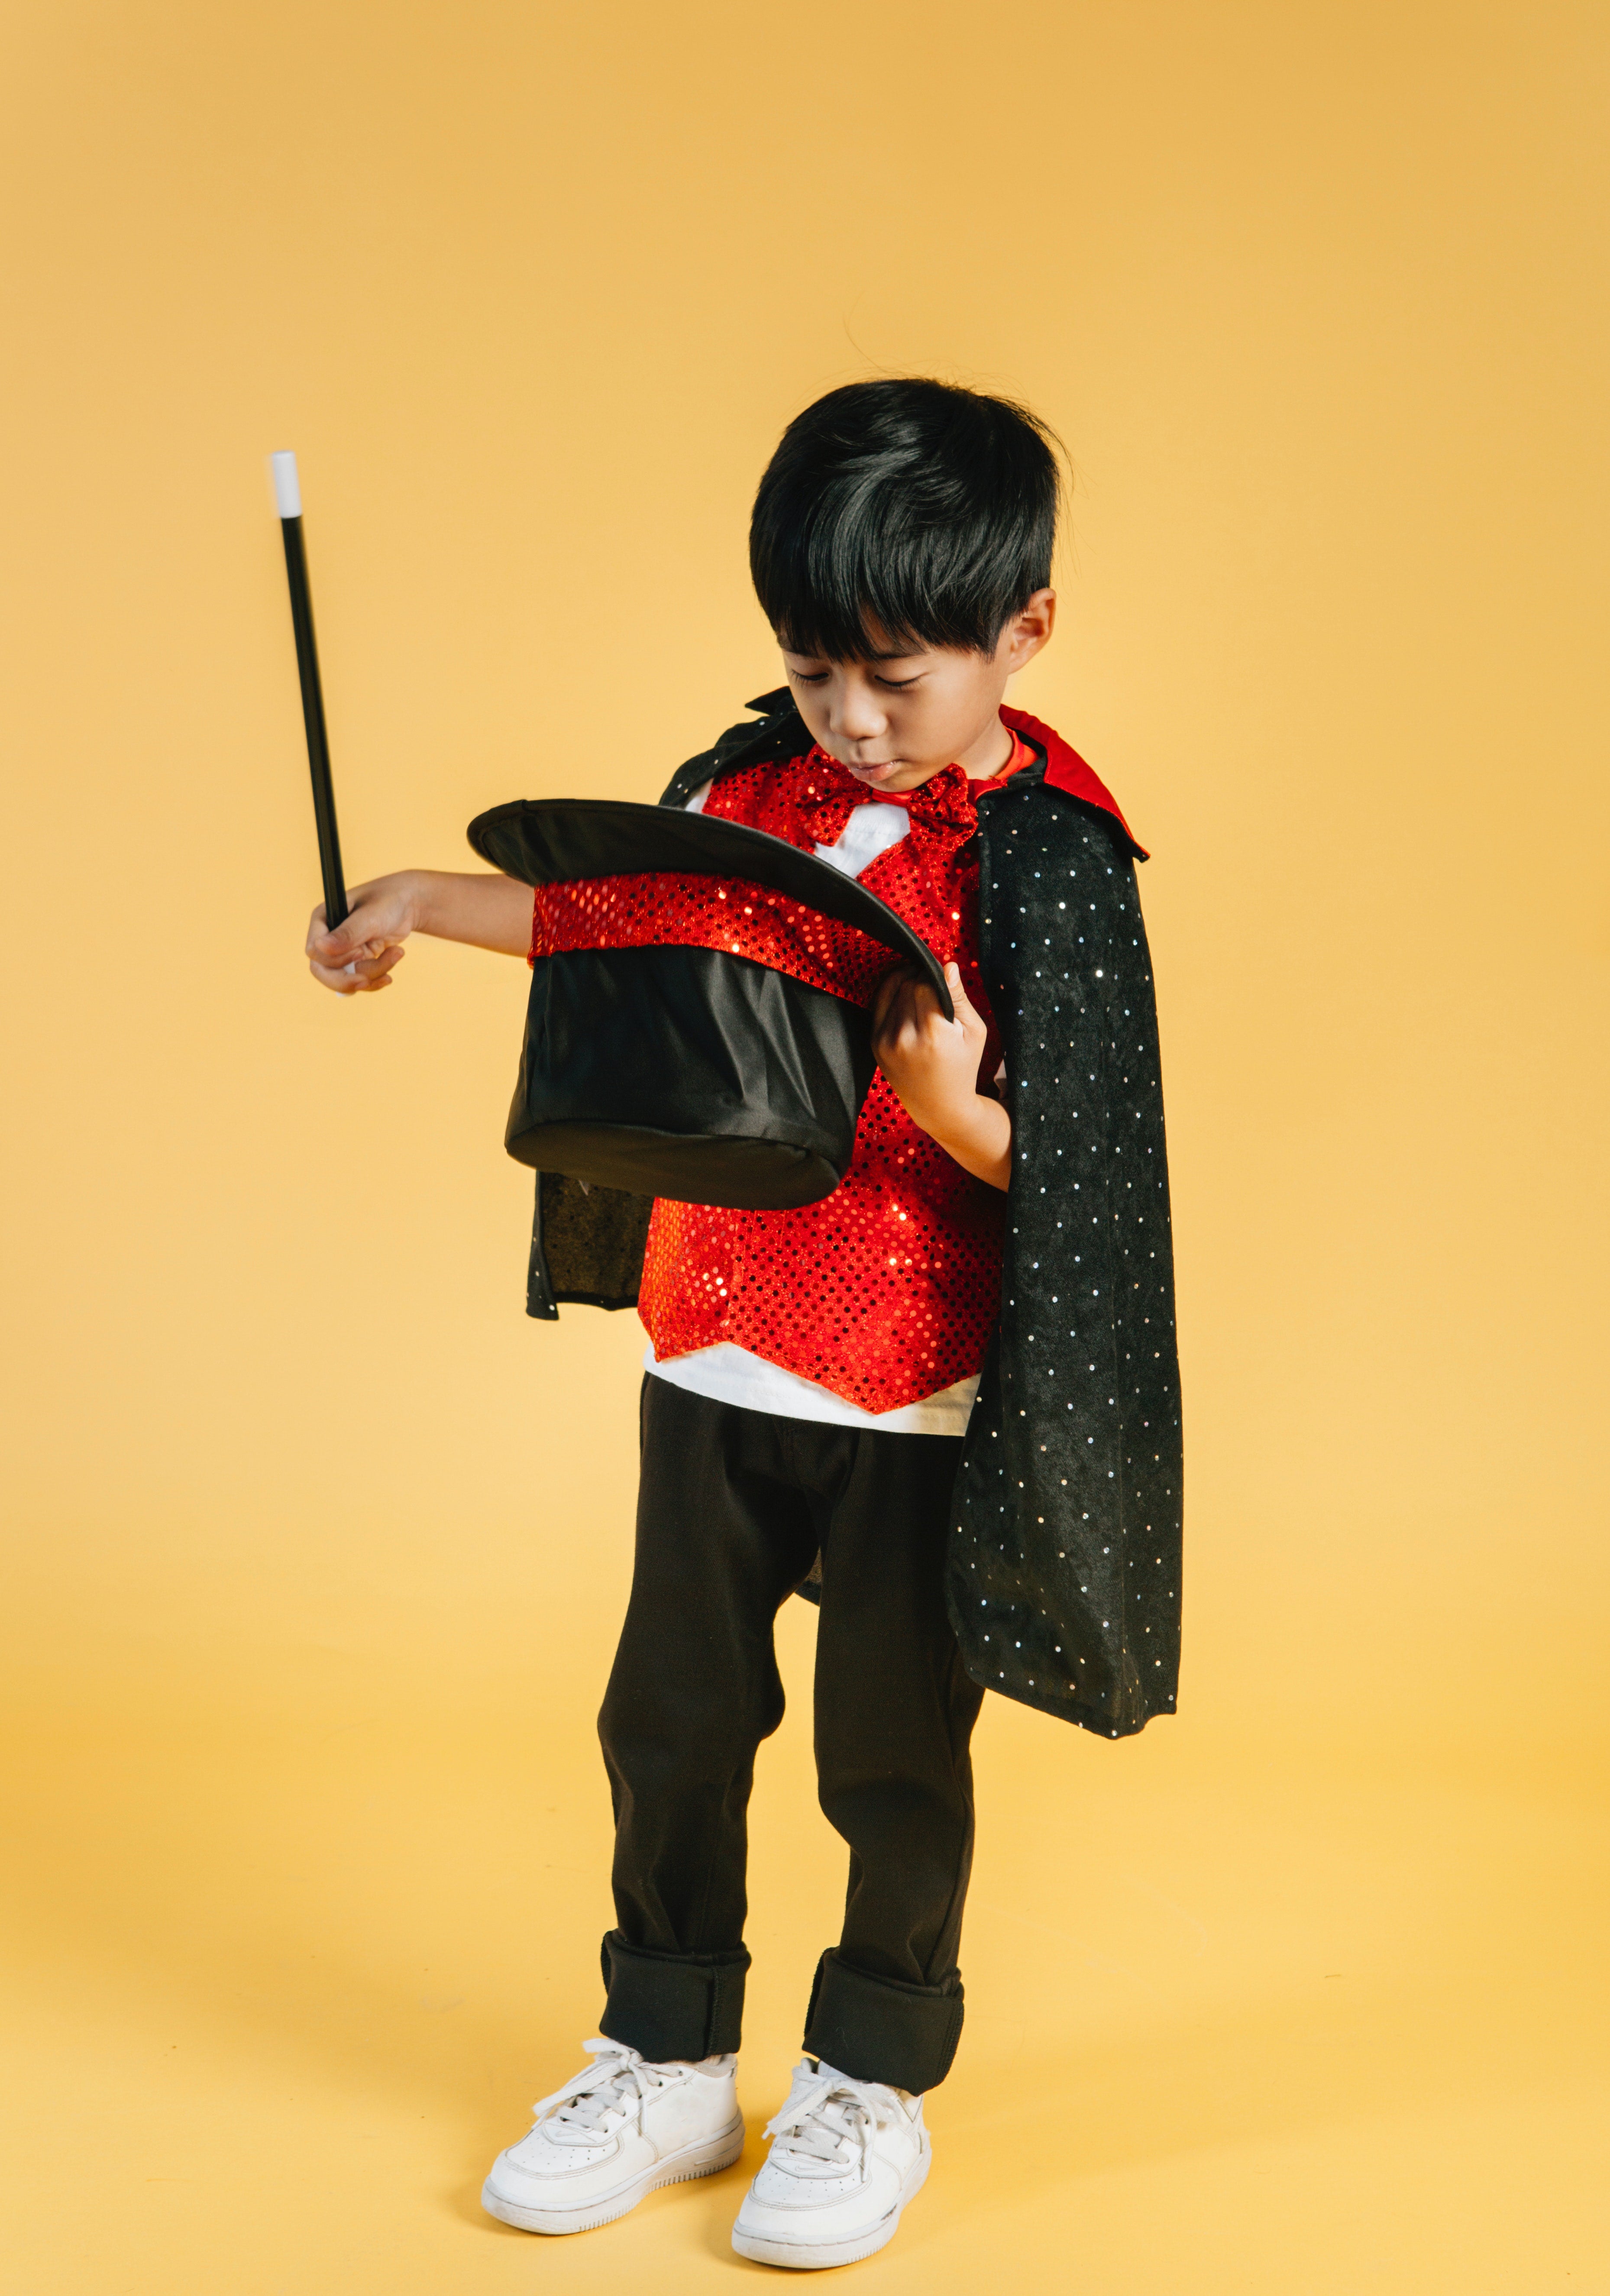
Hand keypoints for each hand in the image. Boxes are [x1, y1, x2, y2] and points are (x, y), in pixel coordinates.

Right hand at [305, 873, 419, 994]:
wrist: (409, 904)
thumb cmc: (388, 901)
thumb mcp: (370, 916)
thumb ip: (348, 933)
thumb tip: (320, 947)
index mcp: (323, 919)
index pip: (315, 952)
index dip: (335, 959)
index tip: (360, 952)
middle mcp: (328, 938)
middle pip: (323, 972)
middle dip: (348, 979)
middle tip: (368, 980)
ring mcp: (342, 952)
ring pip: (347, 979)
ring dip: (373, 973)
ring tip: (397, 953)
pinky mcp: (357, 962)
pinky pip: (360, 981)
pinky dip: (377, 979)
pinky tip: (392, 965)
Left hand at [871, 961, 1011, 1189]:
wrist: (938, 1106)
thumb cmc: (963, 1067)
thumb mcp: (974, 1032)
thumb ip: (959, 998)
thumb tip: (949, 966)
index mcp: (934, 1035)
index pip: (924, 984)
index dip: (933, 976)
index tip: (942, 982)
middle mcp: (905, 1038)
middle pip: (906, 985)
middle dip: (919, 979)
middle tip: (933, 988)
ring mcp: (886, 1041)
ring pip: (891, 992)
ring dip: (905, 985)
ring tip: (922, 994)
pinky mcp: (875, 1044)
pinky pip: (879, 1004)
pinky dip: (891, 994)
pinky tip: (905, 997)